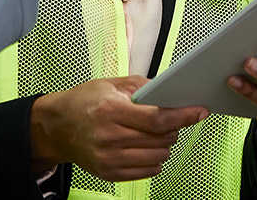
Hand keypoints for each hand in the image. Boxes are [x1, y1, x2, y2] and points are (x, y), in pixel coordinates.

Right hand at [30, 77, 208, 181]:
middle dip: (174, 128)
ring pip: (158, 157)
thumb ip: (145, 88)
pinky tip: (146, 147)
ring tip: (154, 133)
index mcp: (111, 111)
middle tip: (170, 120)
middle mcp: (109, 137)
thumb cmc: (84, 102)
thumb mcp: (113, 84)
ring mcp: (108, 159)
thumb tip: (172, 95)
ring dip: (165, 144)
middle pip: (161, 139)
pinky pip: (148, 171)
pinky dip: (155, 159)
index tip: (199, 112)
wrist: (57, 126)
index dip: (183, 116)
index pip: (158, 119)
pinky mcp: (108, 173)